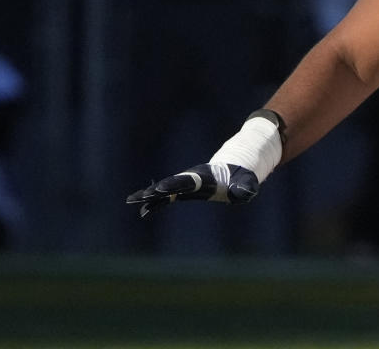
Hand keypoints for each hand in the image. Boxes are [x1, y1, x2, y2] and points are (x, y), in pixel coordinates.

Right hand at [126, 163, 259, 217]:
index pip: (186, 182)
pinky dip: (157, 203)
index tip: (160, 189)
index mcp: (204, 177)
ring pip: (166, 190)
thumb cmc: (243, 178)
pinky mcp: (187, 190)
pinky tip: (145, 211)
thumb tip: (243, 194)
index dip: (174, 185)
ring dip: (150, 196)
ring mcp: (187, 184)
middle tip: (138, 196)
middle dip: (155, 190)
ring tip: (132, 200)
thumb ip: (245, 188)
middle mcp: (192, 179)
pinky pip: (169, 197)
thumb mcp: (247, 183)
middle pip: (171, 184)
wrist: (237, 169)